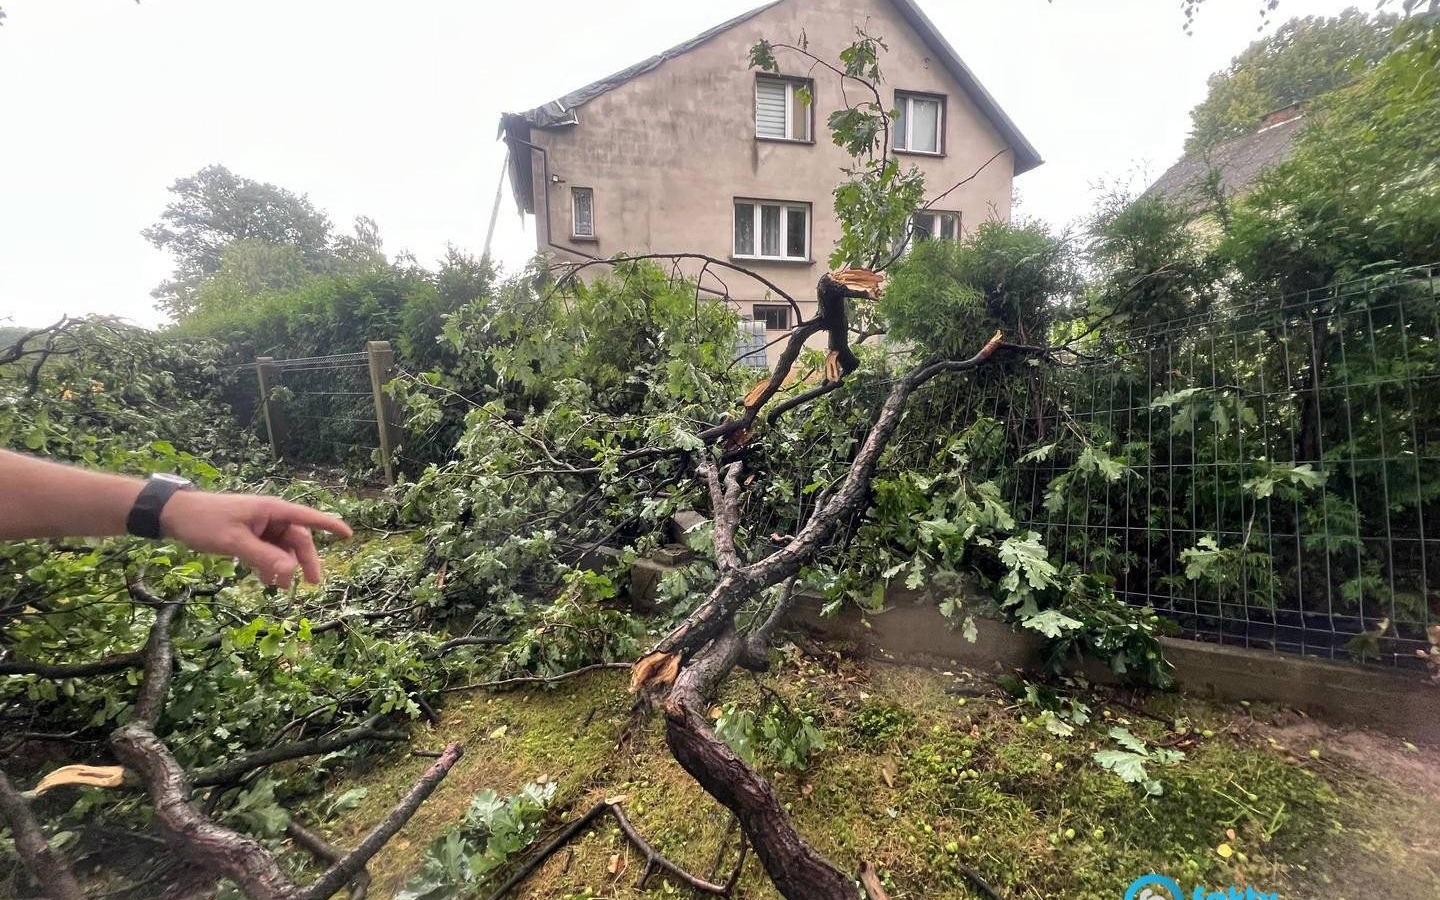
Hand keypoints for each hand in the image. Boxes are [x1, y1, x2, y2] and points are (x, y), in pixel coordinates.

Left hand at [159, 492, 352, 586]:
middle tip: (312, 585)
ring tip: (279, 588)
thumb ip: (264, 557)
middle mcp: (270, 517)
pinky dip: (268, 566)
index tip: (348, 535)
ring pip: (281, 549)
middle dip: (304, 561)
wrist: (174, 515)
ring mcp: (260, 527)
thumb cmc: (205, 522)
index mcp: (272, 510)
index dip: (329, 525)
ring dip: (283, 567)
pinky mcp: (249, 535)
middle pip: (297, 540)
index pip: (308, 518)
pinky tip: (264, 580)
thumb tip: (291, 574)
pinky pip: (267, 552)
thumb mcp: (235, 542)